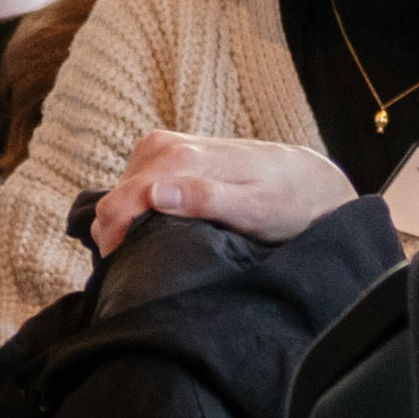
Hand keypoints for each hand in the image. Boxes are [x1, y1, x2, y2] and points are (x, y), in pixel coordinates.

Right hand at [90, 132, 358, 256]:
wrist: (304, 177)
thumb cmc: (283, 200)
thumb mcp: (252, 209)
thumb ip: (203, 199)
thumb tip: (154, 195)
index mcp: (180, 161)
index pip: (119, 204)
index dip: (113, 243)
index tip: (125, 271)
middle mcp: (165, 147)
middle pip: (114, 200)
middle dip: (118, 236)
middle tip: (142, 267)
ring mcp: (164, 146)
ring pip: (121, 194)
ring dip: (127, 224)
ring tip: (153, 250)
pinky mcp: (166, 151)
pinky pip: (134, 185)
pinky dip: (137, 210)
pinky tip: (158, 228)